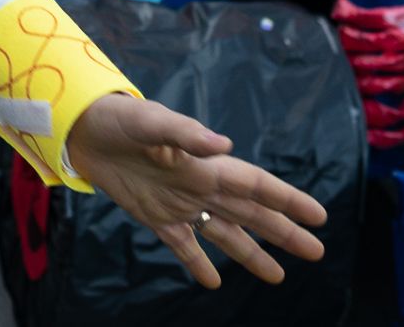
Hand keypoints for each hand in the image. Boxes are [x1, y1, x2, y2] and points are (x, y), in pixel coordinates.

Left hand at [66, 93, 327, 289]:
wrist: (84, 130)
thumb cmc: (121, 119)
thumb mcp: (153, 122)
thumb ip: (187, 134)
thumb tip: (224, 145)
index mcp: (206, 164)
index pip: (257, 186)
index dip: (288, 200)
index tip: (319, 217)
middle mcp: (201, 186)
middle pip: (251, 214)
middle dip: (284, 233)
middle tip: (316, 253)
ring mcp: (180, 204)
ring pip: (225, 234)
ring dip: (252, 254)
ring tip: (278, 277)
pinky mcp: (156, 217)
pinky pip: (184, 245)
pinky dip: (198, 264)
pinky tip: (213, 283)